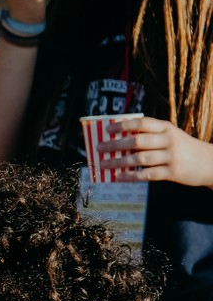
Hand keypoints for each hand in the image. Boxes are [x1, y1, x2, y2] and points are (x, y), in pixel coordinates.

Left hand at [98, 116, 212, 187]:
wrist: (210, 162)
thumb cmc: (184, 148)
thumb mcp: (171, 136)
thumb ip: (151, 136)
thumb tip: (120, 139)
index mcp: (167, 128)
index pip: (142, 123)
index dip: (123, 125)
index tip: (107, 129)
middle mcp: (169, 140)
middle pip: (137, 141)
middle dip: (115, 145)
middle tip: (99, 148)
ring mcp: (171, 156)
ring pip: (140, 158)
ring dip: (118, 162)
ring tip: (103, 164)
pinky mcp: (172, 172)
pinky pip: (147, 174)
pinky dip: (130, 176)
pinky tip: (118, 177)